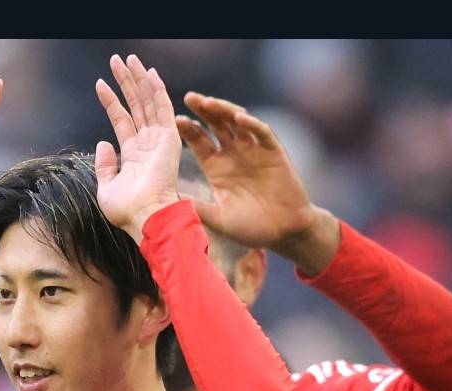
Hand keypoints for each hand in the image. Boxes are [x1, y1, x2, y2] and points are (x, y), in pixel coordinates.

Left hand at [93, 54, 181, 242]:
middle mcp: (147, 143)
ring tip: (127, 59)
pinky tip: (147, 72)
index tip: (100, 83)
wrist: (144, 217)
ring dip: (137, 79)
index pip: (122, 119)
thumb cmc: (127, 210)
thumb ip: (104, 165)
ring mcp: (159, 138)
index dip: (111, 100)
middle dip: (126, 81)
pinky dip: (155, 89)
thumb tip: (102, 143)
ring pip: (147, 100)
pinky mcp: (169, 137)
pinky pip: (161, 107)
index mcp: (133, 154)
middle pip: (135, 104)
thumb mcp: (106, 187)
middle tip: (117, 60)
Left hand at [176, 92, 338, 273]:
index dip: (188, 130)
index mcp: (216, 167)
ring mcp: (254, 151)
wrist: (283, 232)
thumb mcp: (217, 218)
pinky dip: (252, 125)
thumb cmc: (250, 227)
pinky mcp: (274, 153)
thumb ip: (197, 209)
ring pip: (238, 123)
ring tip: (209, 102)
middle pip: (216, 125)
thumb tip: (168, 206)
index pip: (199, 141)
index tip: (173, 120)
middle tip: (189, 97)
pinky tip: (239, 117)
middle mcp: (234, 154)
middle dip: (203, 110)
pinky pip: (262, 134)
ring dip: (224, 111)